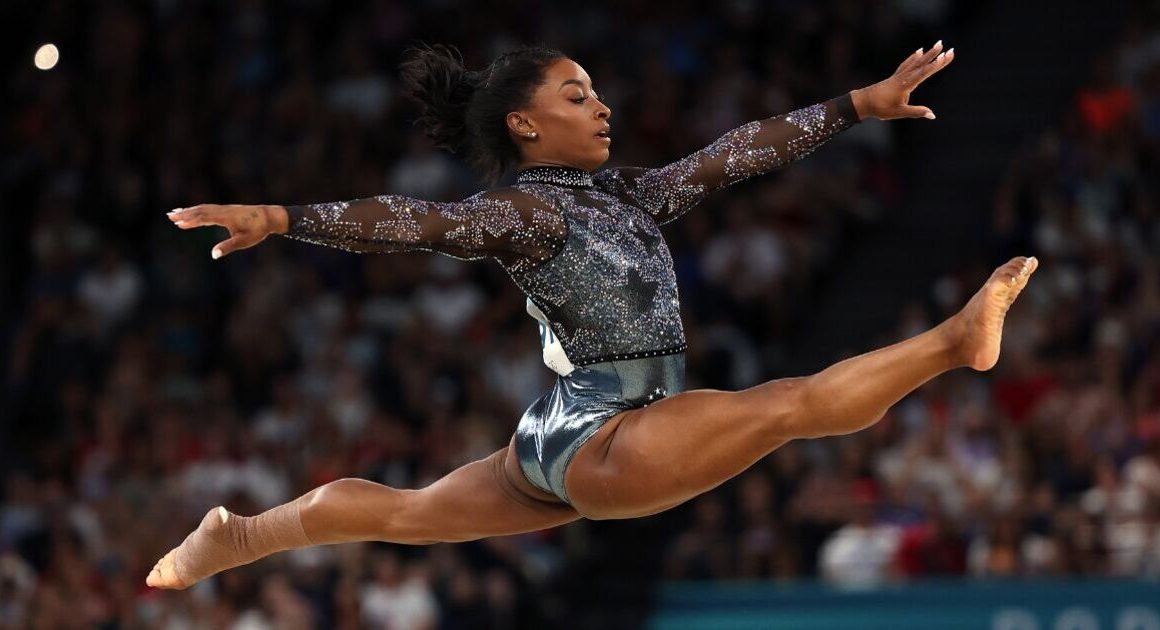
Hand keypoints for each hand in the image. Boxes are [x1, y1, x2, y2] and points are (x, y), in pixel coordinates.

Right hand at [166, 204, 287, 258]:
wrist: (269, 216)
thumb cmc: (257, 230)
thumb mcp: (243, 241)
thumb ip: (227, 247)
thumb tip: (213, 255)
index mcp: (224, 217)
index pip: (202, 217)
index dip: (189, 220)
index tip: (176, 221)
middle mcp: (222, 211)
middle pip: (199, 211)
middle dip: (184, 214)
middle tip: (169, 215)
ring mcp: (224, 209)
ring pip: (203, 208)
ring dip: (189, 211)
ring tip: (176, 213)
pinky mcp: (227, 210)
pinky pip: (209, 209)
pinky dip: (199, 211)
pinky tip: (194, 213)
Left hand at [851, 40, 954, 120]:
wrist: (863, 102)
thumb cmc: (880, 108)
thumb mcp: (899, 112)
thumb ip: (916, 112)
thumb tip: (933, 114)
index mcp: (906, 85)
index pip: (924, 73)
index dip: (936, 65)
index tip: (946, 56)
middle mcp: (904, 77)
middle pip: (922, 65)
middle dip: (936, 56)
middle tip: (949, 47)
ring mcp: (899, 76)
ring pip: (915, 62)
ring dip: (927, 54)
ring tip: (938, 45)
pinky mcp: (895, 77)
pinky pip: (907, 64)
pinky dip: (914, 58)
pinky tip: (919, 52)